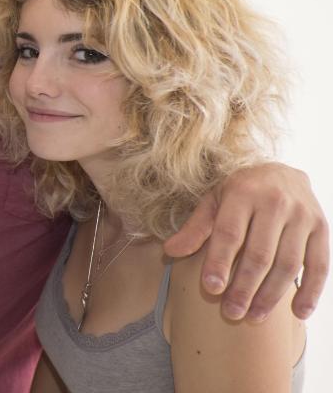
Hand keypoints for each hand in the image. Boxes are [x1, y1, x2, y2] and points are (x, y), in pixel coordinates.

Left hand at [164, 162, 328, 320]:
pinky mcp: (322, 229)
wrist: (283, 173)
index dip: (220, 262)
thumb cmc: (241, 191)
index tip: (211, 289)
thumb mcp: (214, 200)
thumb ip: (195, 227)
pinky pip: (320, 265)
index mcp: (243, 192)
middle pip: (260, 253)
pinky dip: (311, 291)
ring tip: (254, 317)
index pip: (229, 233)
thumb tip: (170, 251)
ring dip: (271, 295)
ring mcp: (303, 216)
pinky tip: (298, 313)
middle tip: (231, 312)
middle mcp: (275, 202)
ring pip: (288, 263)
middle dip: (244, 287)